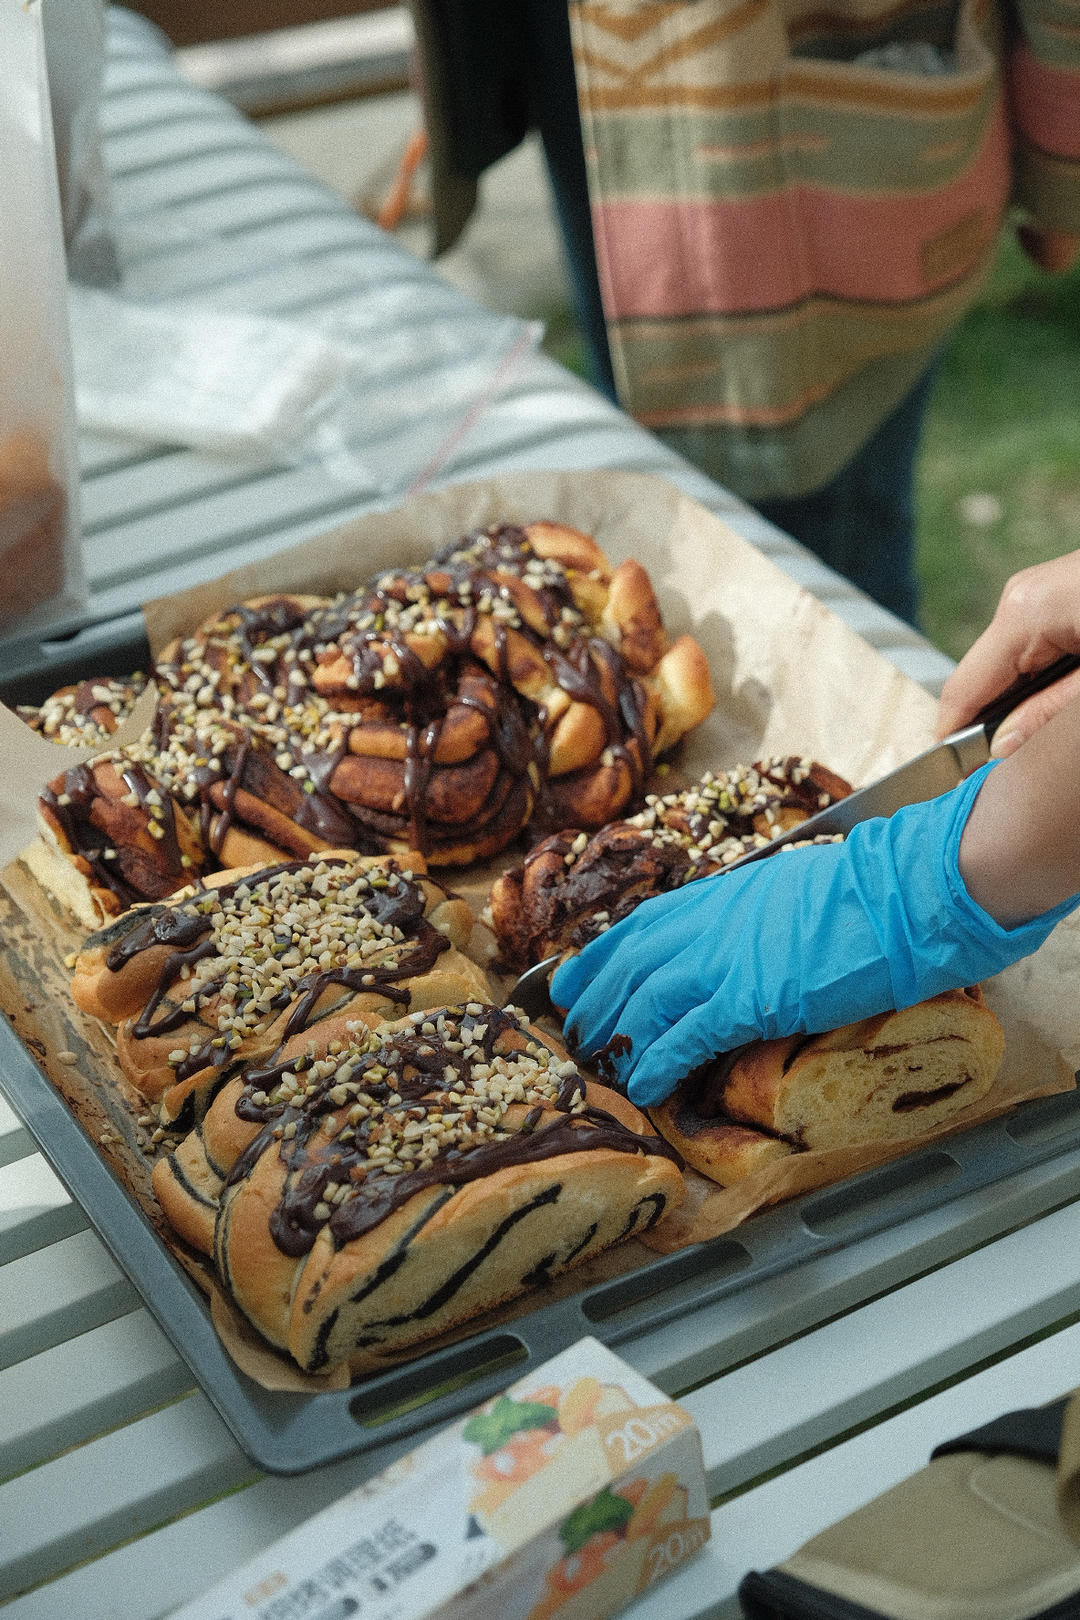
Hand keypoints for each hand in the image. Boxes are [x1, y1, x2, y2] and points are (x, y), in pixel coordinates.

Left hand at [551, 765, 1077, 1104]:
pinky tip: (642, 1087)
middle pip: (625, 967)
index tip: (569, 986)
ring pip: (643, 1003)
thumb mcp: (787, 893)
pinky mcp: (746, 997)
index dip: (596, 961)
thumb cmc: (862, 894)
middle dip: (593, 1007)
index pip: (635, 930)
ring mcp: (722, 958)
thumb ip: (750, 918)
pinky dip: (656, 1063)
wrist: (903, 893)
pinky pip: (684, 1036)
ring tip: (599, 1072)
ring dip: (616, 1040)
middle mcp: (705, 922)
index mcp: (715, 895)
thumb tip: (739, 945)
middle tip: (572, 1042)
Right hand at [937, 551, 1079, 752]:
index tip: (951, 773)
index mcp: (1024, 614)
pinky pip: (1024, 642)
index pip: (965, 687)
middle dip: (985, 717)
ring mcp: (1033, 590)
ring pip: (1002, 660)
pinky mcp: (1049, 592)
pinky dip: (1028, 674)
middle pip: (980, 674)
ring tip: (1024, 728)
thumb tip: (1000, 747)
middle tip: (996, 761)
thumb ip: (1046, 713)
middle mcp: (1018, 596)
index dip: (952, 733)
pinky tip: (1047, 694)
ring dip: (1011, 696)